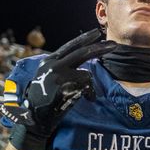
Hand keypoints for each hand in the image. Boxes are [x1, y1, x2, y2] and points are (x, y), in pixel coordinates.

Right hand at [0, 29, 115, 149]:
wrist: (35, 116)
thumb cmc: (45, 99)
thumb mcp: (49, 77)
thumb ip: (63, 68)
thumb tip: (84, 66)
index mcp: (49, 61)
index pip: (70, 46)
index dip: (84, 39)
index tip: (96, 33)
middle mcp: (53, 64)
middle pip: (82, 52)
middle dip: (100, 48)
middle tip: (114, 45)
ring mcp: (58, 74)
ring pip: (86, 74)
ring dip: (90, 86)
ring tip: (86, 95)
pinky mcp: (64, 85)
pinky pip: (86, 86)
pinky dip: (90, 94)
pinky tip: (85, 99)